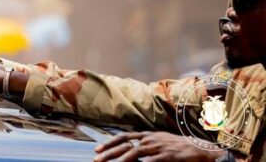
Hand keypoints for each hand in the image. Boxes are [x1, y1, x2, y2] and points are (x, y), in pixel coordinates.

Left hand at [94, 131, 220, 160]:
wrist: (199, 148)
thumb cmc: (177, 146)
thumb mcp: (158, 141)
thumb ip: (144, 144)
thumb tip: (129, 148)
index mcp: (147, 135)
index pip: (124, 137)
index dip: (110, 143)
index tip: (98, 150)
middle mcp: (150, 139)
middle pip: (126, 145)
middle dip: (110, 152)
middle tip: (97, 159)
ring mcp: (159, 147)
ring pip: (137, 152)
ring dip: (123, 160)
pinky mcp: (169, 156)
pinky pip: (154, 160)